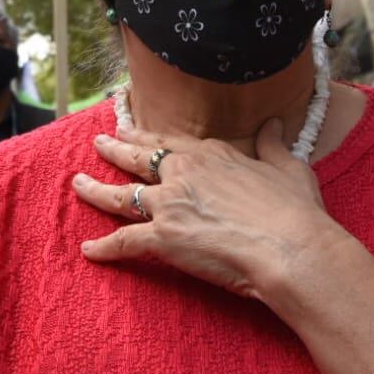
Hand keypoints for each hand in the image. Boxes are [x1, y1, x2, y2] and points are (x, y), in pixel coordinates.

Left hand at [72, 118, 350, 305]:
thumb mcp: (289, 167)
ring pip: (121, 196)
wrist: (292, 248)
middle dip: (114, 149)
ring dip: (95, 190)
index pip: (170, 142)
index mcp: (211, 154)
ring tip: (77, 183)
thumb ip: (274, 145)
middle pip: (138, 158)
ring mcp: (169, 204)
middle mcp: (184, 172)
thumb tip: (275, 123)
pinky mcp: (162, 238)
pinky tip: (88, 250)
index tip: (131, 130)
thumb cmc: (296, 211)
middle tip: (98, 142)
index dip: (148, 137)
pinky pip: (124, 242)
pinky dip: (104, 248)